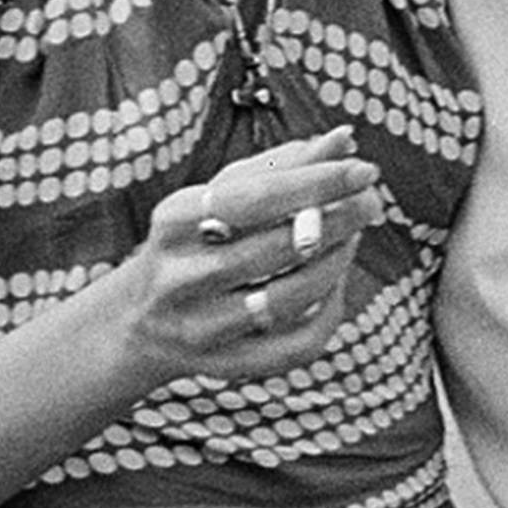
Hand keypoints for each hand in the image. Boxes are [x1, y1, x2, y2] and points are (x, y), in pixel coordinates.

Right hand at [111, 128, 384, 386]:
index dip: (316, 182)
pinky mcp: (226, 367)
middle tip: (371, 199)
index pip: (255, 198)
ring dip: (337, 261)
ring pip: (290, 297)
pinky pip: (295, 345)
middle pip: (276, 248)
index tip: (364, 168)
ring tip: (354, 234)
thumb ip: (282, 165)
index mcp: (174, 222)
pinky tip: (336, 284)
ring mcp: (202, 328)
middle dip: (338, 219)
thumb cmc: (194, 239)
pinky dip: (328, 312)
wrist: (137, 321)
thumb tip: (345, 140)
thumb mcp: (219, 194)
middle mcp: (181, 278)